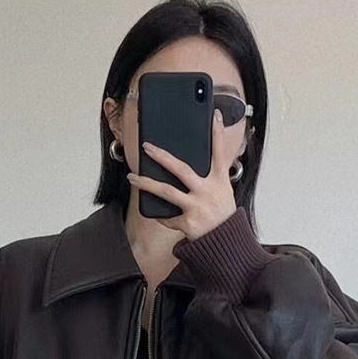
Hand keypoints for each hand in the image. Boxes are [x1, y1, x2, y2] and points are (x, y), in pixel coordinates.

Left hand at [127, 108, 237, 239]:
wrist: (225, 242)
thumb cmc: (222, 213)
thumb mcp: (224, 191)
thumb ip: (210, 177)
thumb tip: (186, 165)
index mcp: (220, 180)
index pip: (219, 152)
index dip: (218, 133)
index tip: (214, 116)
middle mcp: (208, 191)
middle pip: (182, 169)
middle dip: (162, 156)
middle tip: (147, 147)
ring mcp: (197, 207)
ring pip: (166, 192)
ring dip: (146, 184)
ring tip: (132, 177)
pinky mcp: (187, 223)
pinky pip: (167, 215)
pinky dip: (159, 213)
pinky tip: (152, 209)